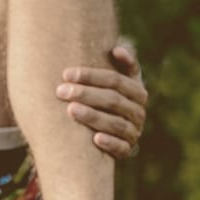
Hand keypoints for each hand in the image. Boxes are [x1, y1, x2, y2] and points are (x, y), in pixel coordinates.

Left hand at [56, 44, 147, 158]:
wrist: (104, 133)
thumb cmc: (101, 99)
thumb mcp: (109, 81)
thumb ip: (114, 65)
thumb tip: (117, 49)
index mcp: (136, 90)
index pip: (116, 80)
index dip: (91, 76)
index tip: (66, 73)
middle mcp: (138, 111)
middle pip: (113, 100)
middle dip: (86, 94)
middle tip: (61, 91)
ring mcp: (134, 131)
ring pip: (116, 123)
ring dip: (93, 116)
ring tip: (71, 110)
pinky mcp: (126, 149)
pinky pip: (121, 147)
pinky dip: (110, 143)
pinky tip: (95, 139)